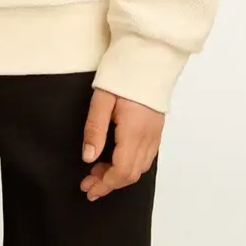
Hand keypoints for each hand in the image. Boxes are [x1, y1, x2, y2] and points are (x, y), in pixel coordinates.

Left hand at [79, 86, 163, 200]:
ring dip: (119, 176)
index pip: (122, 171)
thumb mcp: (102, 98)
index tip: (87, 188)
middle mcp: (148, 138)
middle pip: (131, 174)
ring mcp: (155, 135)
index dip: (104, 184)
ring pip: (140, 168)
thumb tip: (88, 158)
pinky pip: (146, 158)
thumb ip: (95, 129)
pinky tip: (116, 160)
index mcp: (134, 133)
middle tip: (88, 183)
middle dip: (109, 183)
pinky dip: (130, 166)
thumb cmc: (122, 75)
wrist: (149, 57)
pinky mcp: (157, 130)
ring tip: (98, 172)